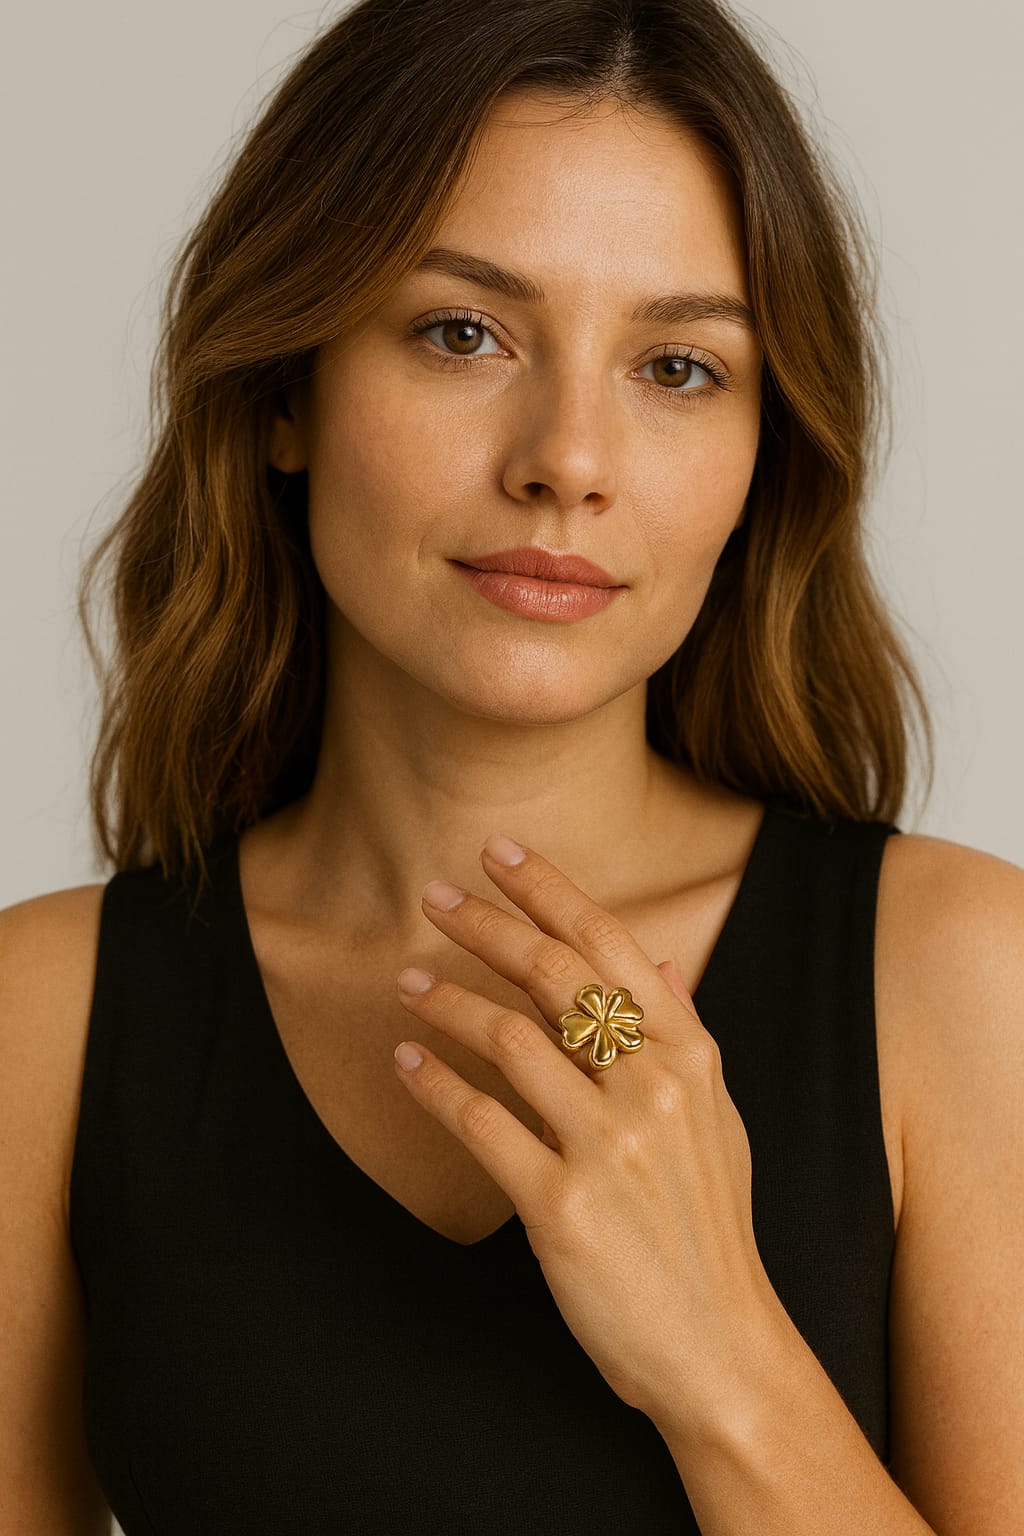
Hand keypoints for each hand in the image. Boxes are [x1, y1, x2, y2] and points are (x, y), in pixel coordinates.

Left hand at [392, 833, 781, 1428]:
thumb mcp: (718, 1121)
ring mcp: (609, 1147)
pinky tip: (406, 1062)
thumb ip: (685, 1035)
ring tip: (406, 982)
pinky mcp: (563, 1206)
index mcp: (692, 1059)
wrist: (720, 1346)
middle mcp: (654, 1089)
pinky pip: (481, 1122)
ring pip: (509, 1040)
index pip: (610, 944)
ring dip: (446, 1001)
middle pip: (554, 976)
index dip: (549, 890)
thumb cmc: (711, 1230)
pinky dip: (434, 1085)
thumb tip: (659, 963)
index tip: (499, 855)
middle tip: (433, 898)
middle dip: (486, 926)